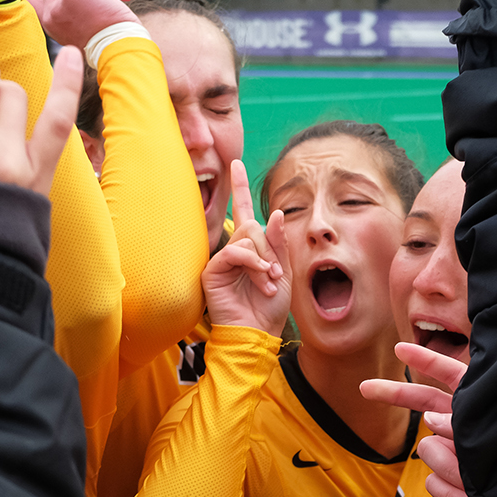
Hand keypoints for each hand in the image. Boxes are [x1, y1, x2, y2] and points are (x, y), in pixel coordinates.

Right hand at [202, 160, 289, 333]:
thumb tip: (274, 213)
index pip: (243, 210)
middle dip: (269, 248)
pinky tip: (261, 279)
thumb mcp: (283, 272)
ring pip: (246, 237)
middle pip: (252, 225)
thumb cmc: (269, 308)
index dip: (239, 187)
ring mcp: (222, 260)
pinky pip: (234, 252)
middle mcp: (234, 250)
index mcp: (251, 248)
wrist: (256, 333)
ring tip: (269, 282)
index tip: (235, 163)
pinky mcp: (213, 271)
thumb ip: (278, 243)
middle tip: (275, 274)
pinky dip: (252, 263)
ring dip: (264, 260)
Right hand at [360, 342, 475, 496]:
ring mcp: (457, 453)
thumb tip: (428, 422)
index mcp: (483, 404)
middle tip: (364, 388)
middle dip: (394, 395)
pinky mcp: (453, 483)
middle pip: (423, 402)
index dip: (424, 359)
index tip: (399, 348)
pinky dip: (452, 493)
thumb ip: (461, 423)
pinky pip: (433, 484)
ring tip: (477, 479)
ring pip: (428, 452)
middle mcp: (466, 425)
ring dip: (449, 466)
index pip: (451, 374)